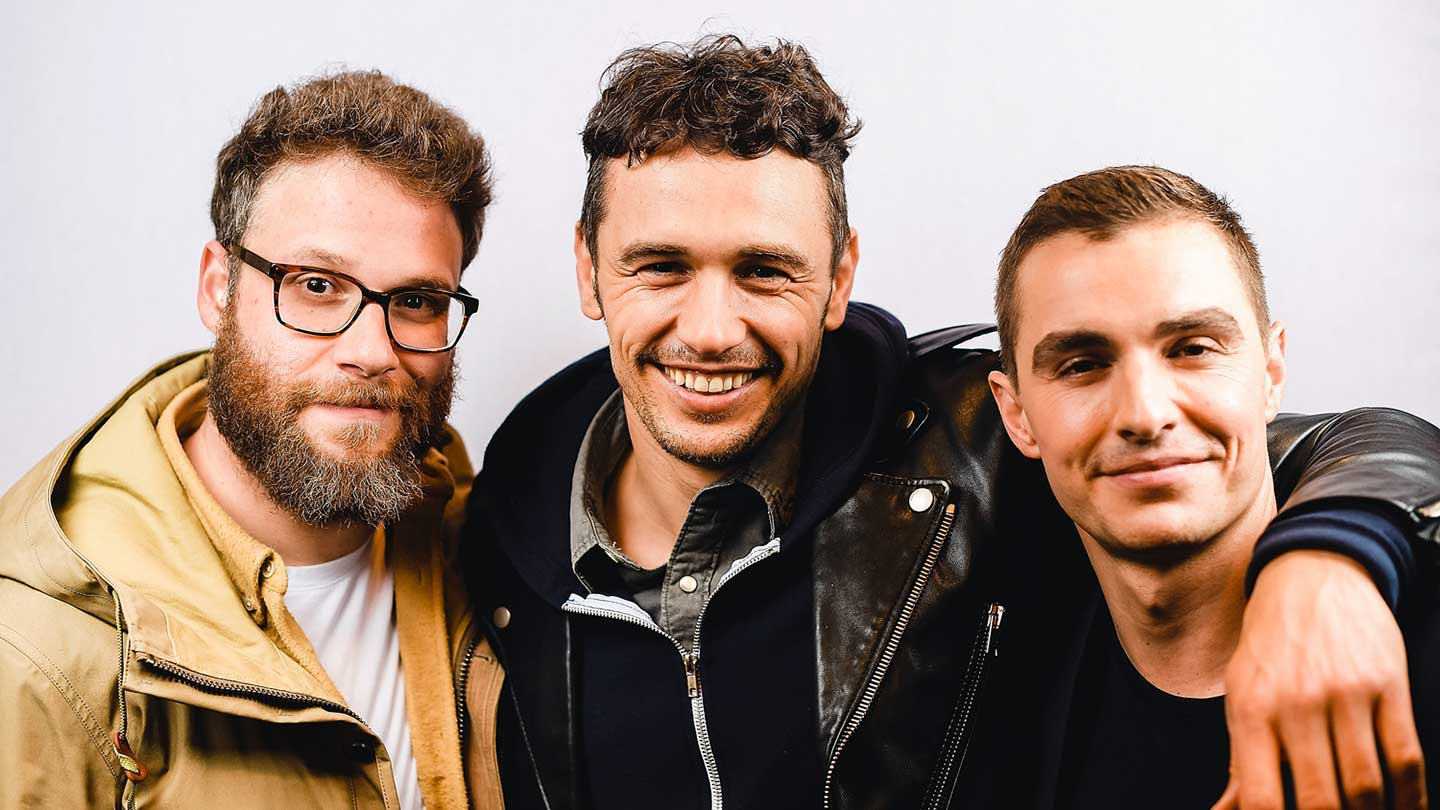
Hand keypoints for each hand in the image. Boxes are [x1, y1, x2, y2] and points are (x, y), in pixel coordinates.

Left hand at [1214, 549, 1425, 809]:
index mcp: (1251, 710)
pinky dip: (1410, 797)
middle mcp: (1296, 703)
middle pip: (1323, 801)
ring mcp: (1346, 693)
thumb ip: (1240, 760)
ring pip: (1368, 786)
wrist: (1312, 575)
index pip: (1261, 797)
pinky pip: (1406, 758)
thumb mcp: (1241, 694)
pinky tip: (1402, 808)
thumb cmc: (1270, 646)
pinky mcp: (1388, 684)